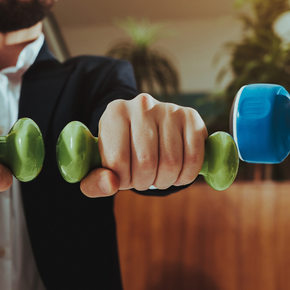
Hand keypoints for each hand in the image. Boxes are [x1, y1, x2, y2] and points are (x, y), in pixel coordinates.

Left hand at [81, 94, 207, 196]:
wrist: (147, 129)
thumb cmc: (122, 151)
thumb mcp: (102, 165)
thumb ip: (95, 182)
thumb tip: (111, 184)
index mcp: (115, 112)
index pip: (118, 161)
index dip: (123, 180)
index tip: (124, 178)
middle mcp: (142, 105)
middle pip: (146, 162)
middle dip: (144, 182)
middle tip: (143, 180)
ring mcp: (170, 109)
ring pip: (171, 162)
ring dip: (165, 181)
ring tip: (159, 177)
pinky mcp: (192, 117)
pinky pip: (194, 157)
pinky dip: (186, 176)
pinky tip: (178, 173)